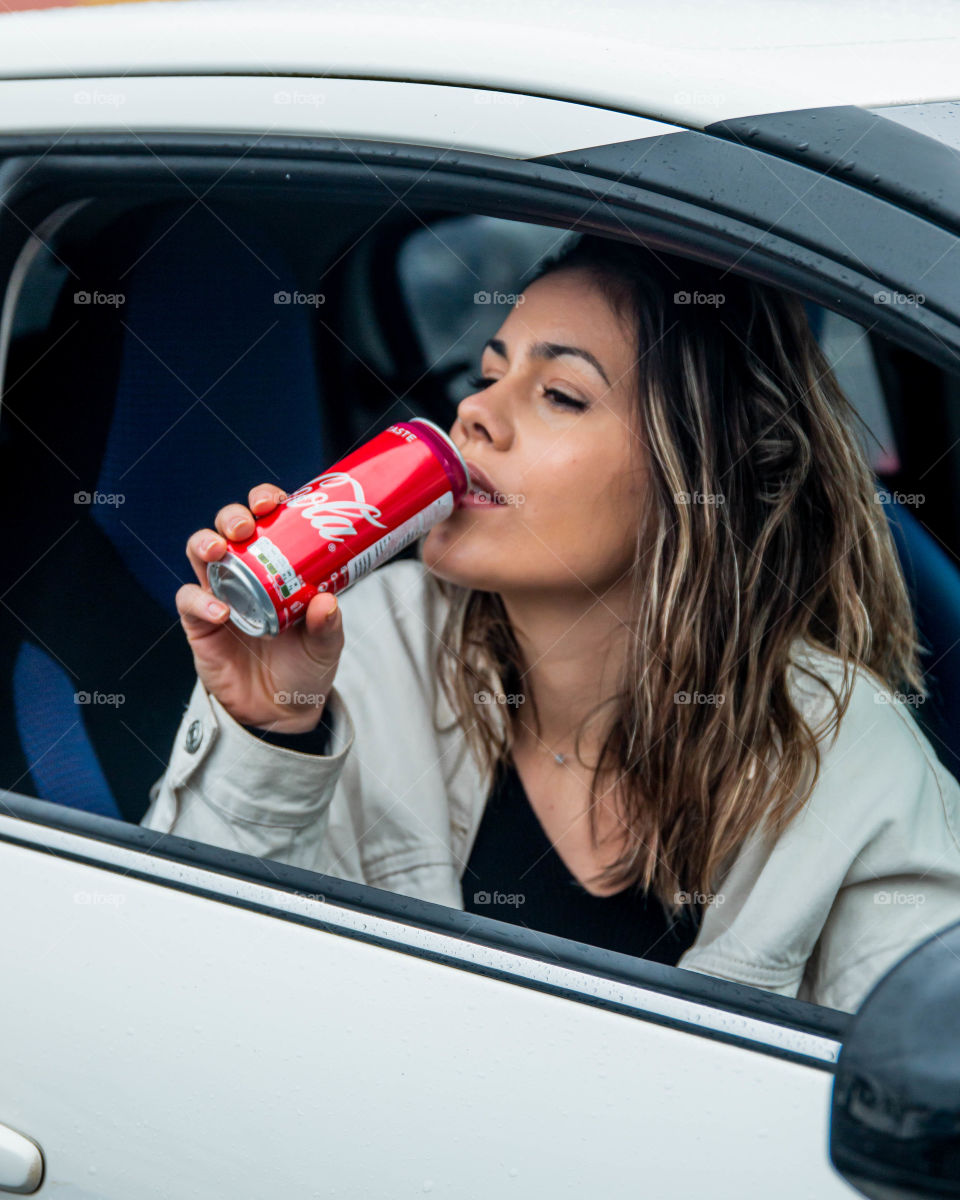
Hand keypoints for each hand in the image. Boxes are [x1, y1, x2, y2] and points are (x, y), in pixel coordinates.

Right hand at [176, 483, 343, 732]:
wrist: (281, 711)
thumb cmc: (306, 666)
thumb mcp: (326, 646)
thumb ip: (328, 625)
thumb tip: (327, 601)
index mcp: (278, 564)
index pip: (267, 519)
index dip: (265, 501)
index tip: (273, 501)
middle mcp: (245, 571)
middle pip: (227, 527)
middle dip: (232, 517)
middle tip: (245, 526)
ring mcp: (219, 593)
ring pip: (200, 552)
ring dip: (205, 542)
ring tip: (220, 550)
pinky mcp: (199, 623)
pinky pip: (189, 600)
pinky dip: (200, 600)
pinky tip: (221, 611)